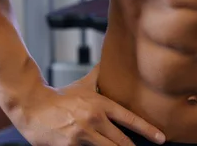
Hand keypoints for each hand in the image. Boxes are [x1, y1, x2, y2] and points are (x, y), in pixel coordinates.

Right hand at [12, 83, 165, 145]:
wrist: (34, 106)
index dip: (148, 130)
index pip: (130, 119)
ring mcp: (82, 135)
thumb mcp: (84, 84)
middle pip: (122, 142)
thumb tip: (112, 58)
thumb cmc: (62, 97)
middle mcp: (94, 119)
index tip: (162, 138)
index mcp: (101, 104)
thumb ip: (100, 75)